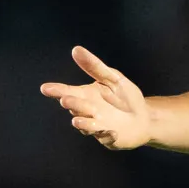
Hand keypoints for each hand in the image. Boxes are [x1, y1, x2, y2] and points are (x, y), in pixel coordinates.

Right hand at [38, 46, 153, 149]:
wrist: (143, 118)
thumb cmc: (125, 97)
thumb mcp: (113, 78)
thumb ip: (94, 66)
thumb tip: (76, 49)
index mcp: (86, 96)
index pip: (67, 92)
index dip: (56, 90)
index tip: (45, 88)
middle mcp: (87, 112)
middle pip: (76, 108)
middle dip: (72, 104)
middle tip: (66, 100)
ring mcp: (96, 127)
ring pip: (86, 126)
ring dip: (83, 123)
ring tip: (78, 120)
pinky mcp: (109, 138)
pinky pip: (107, 137)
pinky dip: (108, 135)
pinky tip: (112, 131)